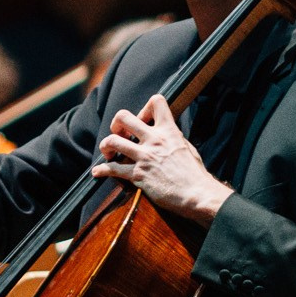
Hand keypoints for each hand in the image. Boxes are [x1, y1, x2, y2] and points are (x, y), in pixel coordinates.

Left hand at [90, 94, 229, 225]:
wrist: (197, 194)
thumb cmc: (195, 174)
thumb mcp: (187, 147)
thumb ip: (173, 138)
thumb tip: (167, 133)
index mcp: (169, 131)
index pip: (156, 102)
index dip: (144, 108)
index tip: (143, 120)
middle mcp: (154, 140)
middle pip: (124, 117)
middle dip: (116, 123)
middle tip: (118, 132)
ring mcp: (144, 156)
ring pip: (112, 141)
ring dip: (106, 145)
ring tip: (107, 152)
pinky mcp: (137, 174)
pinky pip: (113, 169)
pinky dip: (102, 170)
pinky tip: (98, 171)